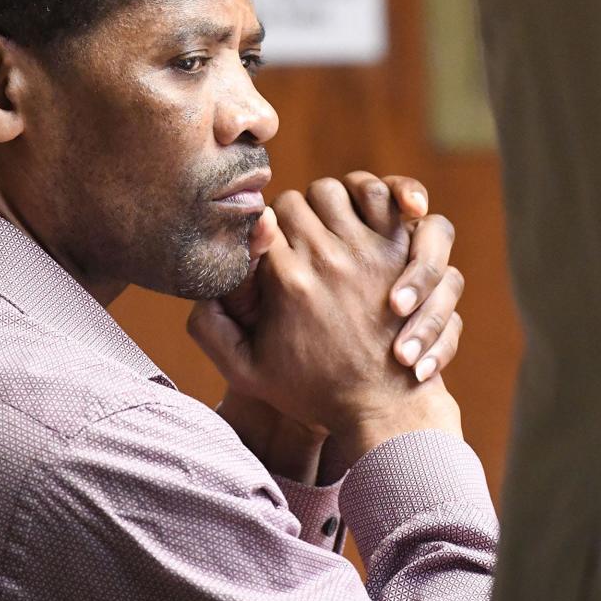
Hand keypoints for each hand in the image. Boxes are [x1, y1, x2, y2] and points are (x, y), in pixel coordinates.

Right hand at [191, 173, 462, 467]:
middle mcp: (324, 257)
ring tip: (325, 230)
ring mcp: (367, 250)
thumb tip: (200, 284)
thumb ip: (209, 329)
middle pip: (293, 201)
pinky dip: (373, 197)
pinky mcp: (401, 250)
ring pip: (334, 191)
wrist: (382, 409)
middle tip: (294, 245)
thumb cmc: (313, 392)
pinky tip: (364, 216)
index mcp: (285, 280)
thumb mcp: (245, 372)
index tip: (265, 254)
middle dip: (288, 218)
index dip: (258, 235)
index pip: (259, 221)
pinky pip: (383, 196)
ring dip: (326, 205)